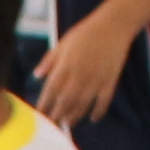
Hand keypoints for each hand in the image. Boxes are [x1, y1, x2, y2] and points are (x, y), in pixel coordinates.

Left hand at [33, 8, 136, 127]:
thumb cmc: (85, 33)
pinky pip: (103, 102)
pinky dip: (98, 112)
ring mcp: (95, 79)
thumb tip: (36, 76)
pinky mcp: (110, 80)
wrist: (113, 25)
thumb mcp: (62, 43)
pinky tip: (93, 118)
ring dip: (74, 116)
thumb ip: (49, 61)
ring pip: (83, 105)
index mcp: (65, 65)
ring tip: (68, 123)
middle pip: (65, 102)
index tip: (40, 114)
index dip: (45, 104)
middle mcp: (79, 75)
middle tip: (53, 124)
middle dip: (57, 115)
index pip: (51, 90)